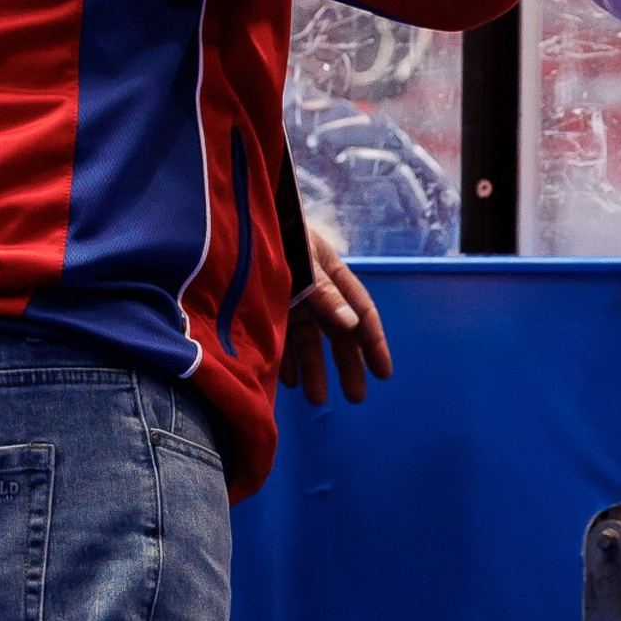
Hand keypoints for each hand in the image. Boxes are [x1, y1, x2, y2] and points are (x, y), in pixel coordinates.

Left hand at [279, 227, 392, 405]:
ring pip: (309, 340)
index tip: (383, 373)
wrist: (237, 219)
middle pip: (338, 331)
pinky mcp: (268, 308)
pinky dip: (287, 361)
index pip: (360, 310)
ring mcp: (292, 299)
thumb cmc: (278, 234)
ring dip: (315, 369)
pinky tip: (290, 381)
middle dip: (347, 364)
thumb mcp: (305, 262)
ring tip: (316, 400)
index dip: (373, 342)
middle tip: (355, 397)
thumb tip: (351, 325)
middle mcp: (315, 289)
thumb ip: (326, 294)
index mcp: (332, 272)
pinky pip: (282, 339)